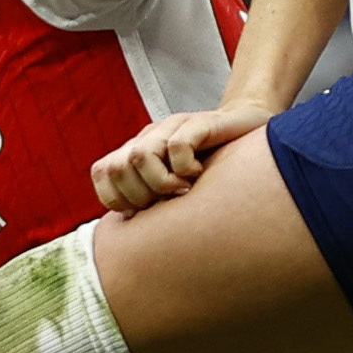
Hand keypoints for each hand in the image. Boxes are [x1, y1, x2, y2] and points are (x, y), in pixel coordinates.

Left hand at [98, 100, 266, 213]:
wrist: (249, 131)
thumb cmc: (213, 166)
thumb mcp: (177, 187)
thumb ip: (152, 200)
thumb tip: (131, 229)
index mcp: (138, 150)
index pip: (103, 173)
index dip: (118, 198)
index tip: (146, 209)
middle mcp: (150, 136)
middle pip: (116, 167)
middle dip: (139, 195)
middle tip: (167, 200)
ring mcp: (172, 127)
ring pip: (139, 156)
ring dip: (161, 183)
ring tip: (185, 189)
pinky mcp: (199, 123)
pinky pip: (177, 146)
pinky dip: (186, 168)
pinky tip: (201, 173)